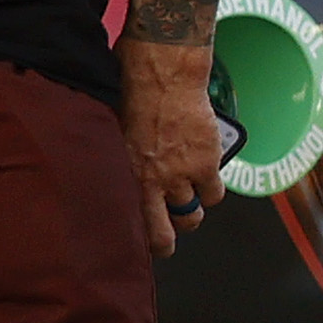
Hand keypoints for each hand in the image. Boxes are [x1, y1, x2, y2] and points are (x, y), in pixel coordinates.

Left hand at [118, 29, 222, 259]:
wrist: (161, 76)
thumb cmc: (128, 96)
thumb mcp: (107, 135)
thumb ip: (113, 162)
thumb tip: (108, 176)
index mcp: (120, 177)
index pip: (128, 226)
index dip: (136, 242)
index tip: (137, 246)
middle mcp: (150, 183)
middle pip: (164, 234)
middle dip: (167, 241)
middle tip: (168, 237)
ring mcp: (180, 176)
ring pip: (193, 215)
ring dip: (192, 211)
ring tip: (187, 201)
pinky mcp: (206, 165)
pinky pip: (215, 194)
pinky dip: (212, 190)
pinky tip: (205, 178)